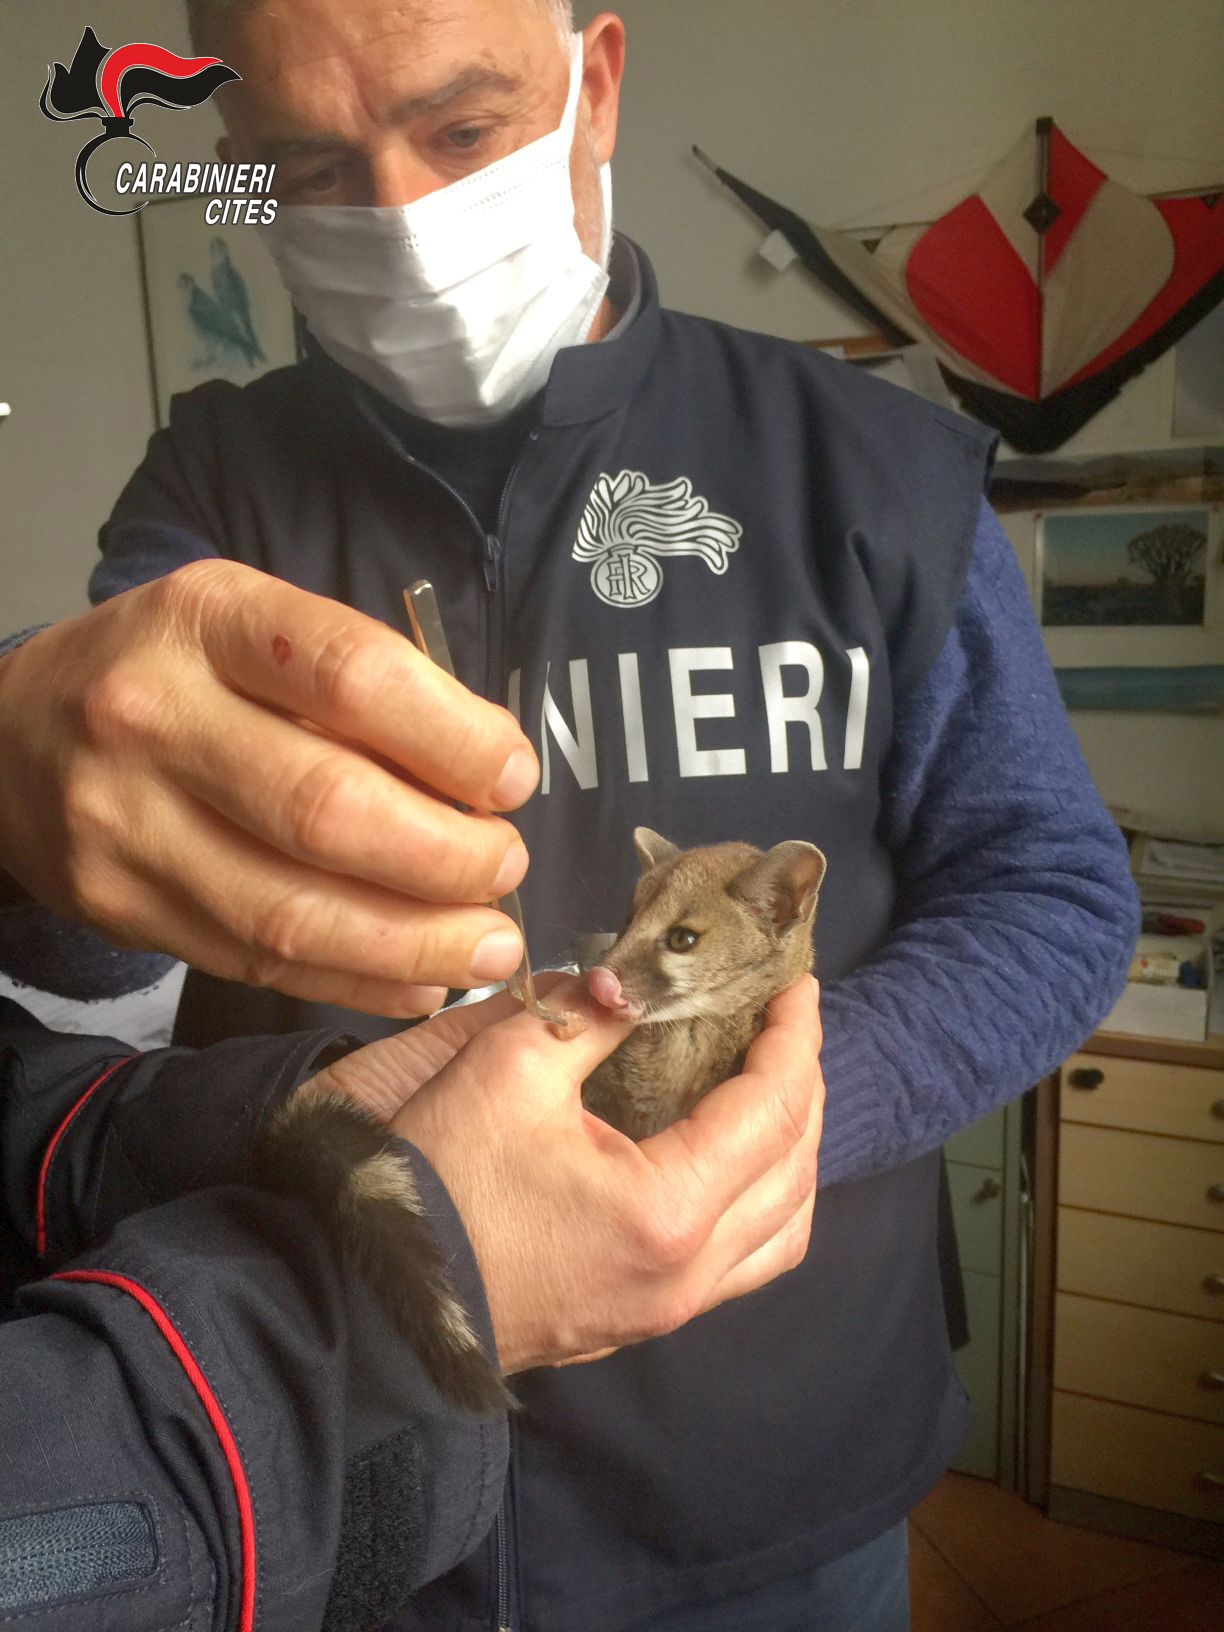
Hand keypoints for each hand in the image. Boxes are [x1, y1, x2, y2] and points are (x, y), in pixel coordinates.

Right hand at [0, 562, 538, 1013]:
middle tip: (507, 868)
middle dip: (450, 858)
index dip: (455, 739)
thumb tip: (487, 780)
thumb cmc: (173, 672)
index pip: (353, 676)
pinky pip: (259, 961)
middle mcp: (153, 716)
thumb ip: (356, 684)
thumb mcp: (251, 627)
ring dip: (419, 941)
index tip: (513, 777)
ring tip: (491, 945)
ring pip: (295, 912)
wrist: (11, 736)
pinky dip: (359, 980)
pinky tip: (422, 978)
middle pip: (329, 810)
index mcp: (207, 620)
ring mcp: (126, 822)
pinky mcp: (122, 907)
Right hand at [312, 974, 823, 1372]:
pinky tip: (731, 1160)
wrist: (368, 1295)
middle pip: (795, 1173)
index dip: (792, 1038)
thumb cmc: (436, 1181)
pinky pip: (742, 1265)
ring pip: (781, 1234)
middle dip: (804, 1088)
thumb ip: (589, 1014)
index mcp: (669, 1210)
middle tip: (786, 1025)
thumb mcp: (509, 1067)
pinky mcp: (639, 1319)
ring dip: (793, 1157)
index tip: (794, 984)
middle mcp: (687, 1274)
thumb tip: (630, 980)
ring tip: (773, 1089)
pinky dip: (761, 1205)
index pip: (770, 1110)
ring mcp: (666, 1309)